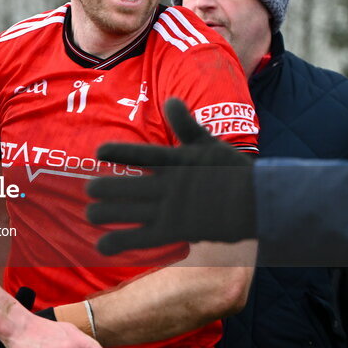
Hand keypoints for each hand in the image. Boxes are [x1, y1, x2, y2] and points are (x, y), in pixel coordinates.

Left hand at [86, 98, 255, 254]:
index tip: (99, 152)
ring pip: (129, 212)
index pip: (141, 154)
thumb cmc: (233, 171)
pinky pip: (142, 238)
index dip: (119, 152)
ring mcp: (171, 209)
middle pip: (126, 187)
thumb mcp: (209, 144)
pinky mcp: (174, 231)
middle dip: (103, 189)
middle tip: (89, 190)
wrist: (258, 203)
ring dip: (105, 214)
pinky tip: (101, 247)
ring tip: (89, 214)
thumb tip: (170, 101)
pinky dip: (120, 242)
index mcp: (176, 162)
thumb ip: (186, 125)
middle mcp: (169, 185)